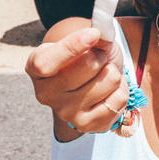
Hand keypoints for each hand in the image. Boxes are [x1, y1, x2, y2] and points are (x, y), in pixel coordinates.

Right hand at [25, 19, 127, 136]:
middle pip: (86, 67)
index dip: (71, 47)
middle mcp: (45, 93)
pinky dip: (122, 91)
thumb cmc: (88, 55)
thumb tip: (99, 34)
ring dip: (114, 73)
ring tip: (105, 75)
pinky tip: (111, 91)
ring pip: (108, 81)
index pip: (45, 63)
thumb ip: (93, 34)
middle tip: (100, 58)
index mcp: (36, 67)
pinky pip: (118, 100)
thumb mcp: (87, 39)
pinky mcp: (87, 125)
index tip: (93, 34)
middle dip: (102, 55)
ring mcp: (66, 112)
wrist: (97, 80)